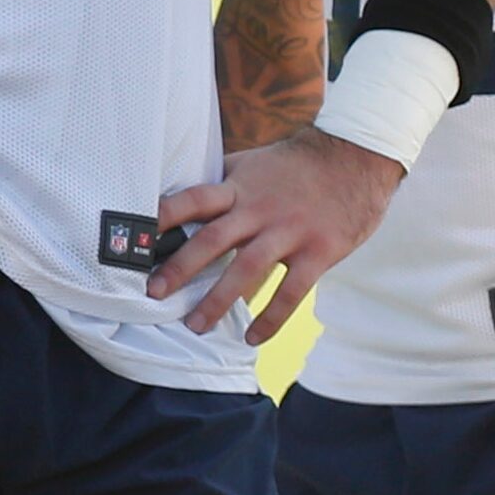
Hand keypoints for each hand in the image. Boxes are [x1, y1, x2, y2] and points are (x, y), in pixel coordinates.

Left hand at [146, 126, 402, 343]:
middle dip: (180, 268)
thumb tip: (184, 193)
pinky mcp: (319, 250)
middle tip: (153, 292)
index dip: (164, 215)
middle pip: (213, 239)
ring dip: (218, 300)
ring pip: (247, 270)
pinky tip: (253, 337)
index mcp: (242, 186)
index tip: (135, 237)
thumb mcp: (258, 162)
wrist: (358, 157)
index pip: (194, 199)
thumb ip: (225, 180)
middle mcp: (261, 209)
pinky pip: (291, 291)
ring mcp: (291, 230)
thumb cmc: (302, 163)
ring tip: (196, 326)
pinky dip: (270, 317)